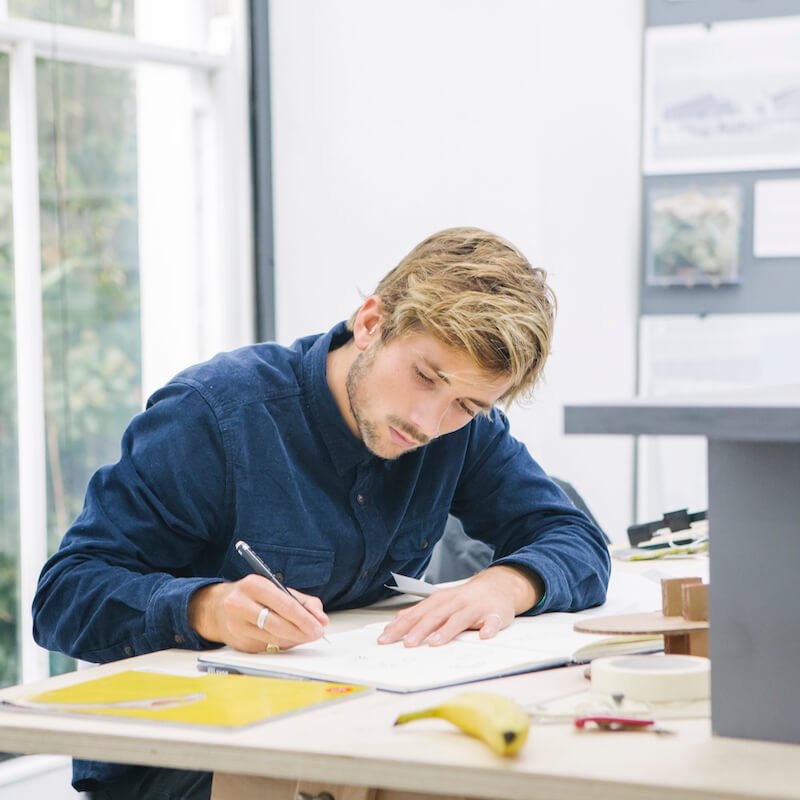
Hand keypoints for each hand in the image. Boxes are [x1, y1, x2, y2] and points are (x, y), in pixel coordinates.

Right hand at [188, 575, 328, 651]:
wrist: (217, 608)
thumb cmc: (252, 596)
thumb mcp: (275, 588)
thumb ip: (302, 601)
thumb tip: (321, 618)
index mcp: (254, 585)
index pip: (284, 604)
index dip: (305, 618)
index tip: (319, 625)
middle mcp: (241, 605)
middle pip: (278, 625)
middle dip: (302, 632)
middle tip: (316, 634)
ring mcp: (237, 626)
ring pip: (274, 639)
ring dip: (295, 640)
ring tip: (306, 636)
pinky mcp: (238, 643)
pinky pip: (268, 647)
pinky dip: (282, 644)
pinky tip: (288, 639)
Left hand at [377, 565, 540, 647]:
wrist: (498, 586)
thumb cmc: (465, 599)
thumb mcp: (440, 602)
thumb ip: (420, 612)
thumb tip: (395, 622)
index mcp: (440, 600)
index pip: (417, 614)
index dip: (401, 626)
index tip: (385, 638)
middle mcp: (455, 602)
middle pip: (435, 616)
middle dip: (419, 630)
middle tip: (407, 644)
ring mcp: (475, 608)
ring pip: (459, 619)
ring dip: (447, 630)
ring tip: (435, 642)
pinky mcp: (495, 614)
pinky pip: (493, 621)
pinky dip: (489, 628)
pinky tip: (485, 635)